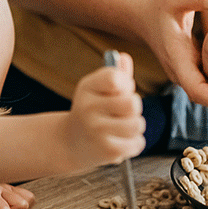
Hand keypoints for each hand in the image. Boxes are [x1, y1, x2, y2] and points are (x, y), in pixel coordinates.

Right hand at [65, 51, 146, 167]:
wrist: (70, 143)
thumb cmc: (91, 111)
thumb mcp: (97, 89)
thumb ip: (115, 74)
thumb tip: (125, 58)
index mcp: (87, 88)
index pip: (114, 77)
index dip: (126, 83)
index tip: (121, 90)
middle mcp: (88, 108)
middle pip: (133, 103)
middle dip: (134, 107)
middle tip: (123, 111)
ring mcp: (97, 131)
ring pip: (137, 124)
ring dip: (136, 125)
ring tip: (123, 126)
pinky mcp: (106, 151)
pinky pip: (137, 143)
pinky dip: (135, 142)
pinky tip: (122, 141)